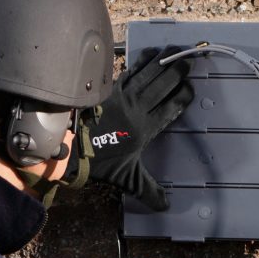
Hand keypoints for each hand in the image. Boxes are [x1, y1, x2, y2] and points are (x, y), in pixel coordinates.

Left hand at [83, 46, 193, 209]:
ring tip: (175, 51)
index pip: (170, 108)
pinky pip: (130, 70)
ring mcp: (123, 95)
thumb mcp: (127, 180)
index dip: (182, 97)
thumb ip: (148, 191)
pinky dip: (142, 61)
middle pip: (162, 85)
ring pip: (148, 73)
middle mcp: (137, 108)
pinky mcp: (109, 88)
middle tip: (189, 60)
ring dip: (163, 61)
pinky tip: (149, 55)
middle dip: (177, 72)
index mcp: (145, 128)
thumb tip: (167, 207)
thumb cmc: (99, 161)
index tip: (191, 89)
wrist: (68, 145)